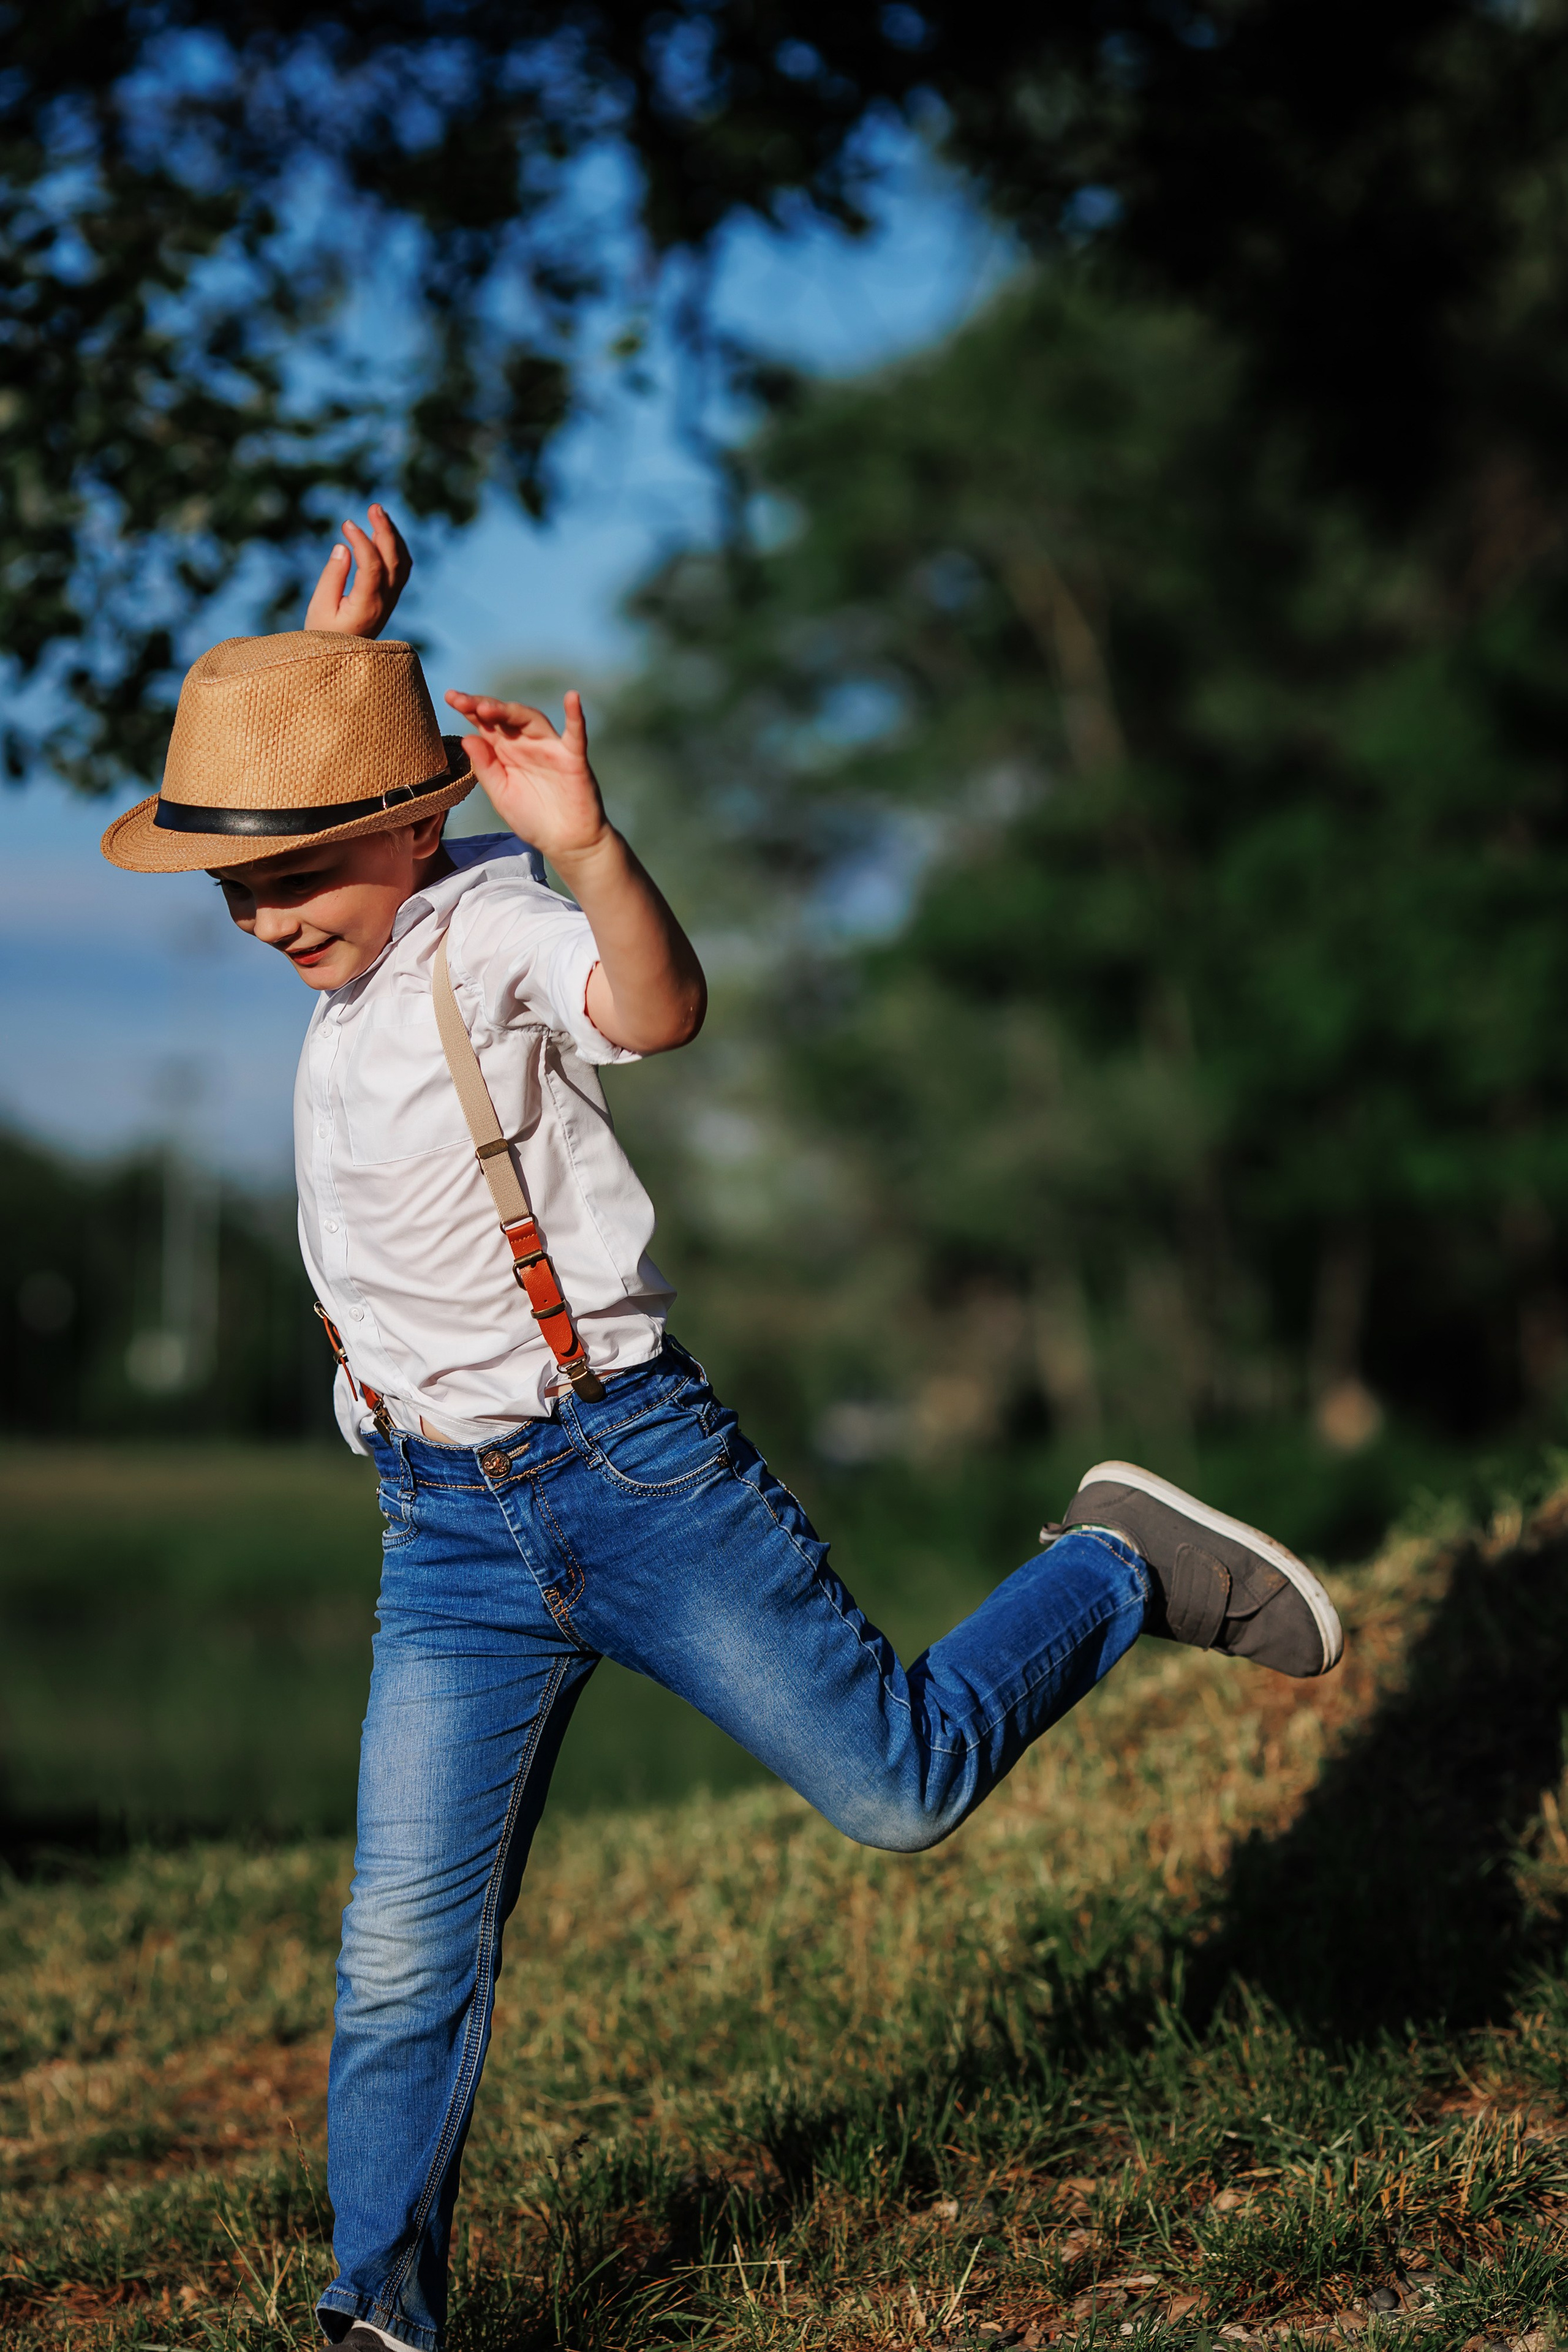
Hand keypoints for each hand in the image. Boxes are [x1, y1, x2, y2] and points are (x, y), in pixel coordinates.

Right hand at [304, 504, 411, 636]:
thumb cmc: (323, 636)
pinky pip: (401, 569)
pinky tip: (383, 533)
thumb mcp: (320, 607)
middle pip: (395, 561)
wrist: (340, 660)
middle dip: (386, 530)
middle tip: (374, 506)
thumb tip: (344, 547)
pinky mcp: (390, 599)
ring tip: (378, 513)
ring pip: (403, 563)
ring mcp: (391, 601)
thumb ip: (332, 577)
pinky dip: (395, 548)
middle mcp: (385, 603)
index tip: (346, 524)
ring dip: (393, 536)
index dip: (362, 541)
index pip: (372, 566)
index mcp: (367, 606)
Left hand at [444, 690, 609, 868]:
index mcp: (507, 752)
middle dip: (483, 707)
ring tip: (486, 708)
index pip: (487, 724)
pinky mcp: (573, 759)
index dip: (469, 709)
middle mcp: (527, 744)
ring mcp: (550, 749)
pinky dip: (575, 716)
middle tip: (462, 702)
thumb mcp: (501, 794)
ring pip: (531, 720)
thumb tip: (466, 737)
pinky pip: (576, 734)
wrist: (565, 843)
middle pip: (505, 717)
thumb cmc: (533, 818)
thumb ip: (485, 768)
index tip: (451, 698)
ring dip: (509, 711)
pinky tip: (572, 697)